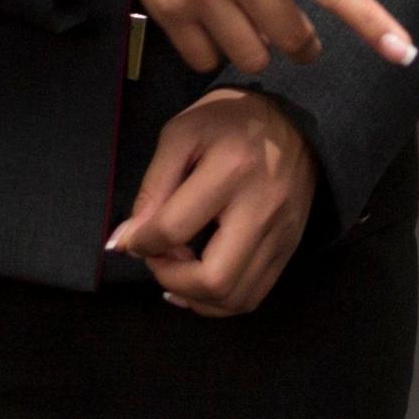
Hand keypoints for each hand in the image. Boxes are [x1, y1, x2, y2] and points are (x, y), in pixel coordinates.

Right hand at [77, 0, 416, 73]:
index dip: (372, 22)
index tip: (404, 52)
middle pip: (293, 37)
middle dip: (302, 42)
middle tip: (294, 30)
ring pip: (253, 57)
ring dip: (260, 48)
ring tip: (245, 19)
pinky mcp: (166, 11)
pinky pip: (206, 60)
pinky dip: (215, 51)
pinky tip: (210, 22)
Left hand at [107, 89, 316, 317]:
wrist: (294, 117)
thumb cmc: (229, 119)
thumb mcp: (180, 136)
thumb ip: (151, 189)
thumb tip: (124, 242)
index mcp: (231, 170)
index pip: (173, 229)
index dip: (141, 242)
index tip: (134, 237)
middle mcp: (262, 208)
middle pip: (213, 280)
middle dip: (171, 279)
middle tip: (159, 257)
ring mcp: (282, 233)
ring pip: (236, 299)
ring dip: (194, 296)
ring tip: (178, 269)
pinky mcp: (290, 248)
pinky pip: (254, 295)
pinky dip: (219, 301)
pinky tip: (198, 283)